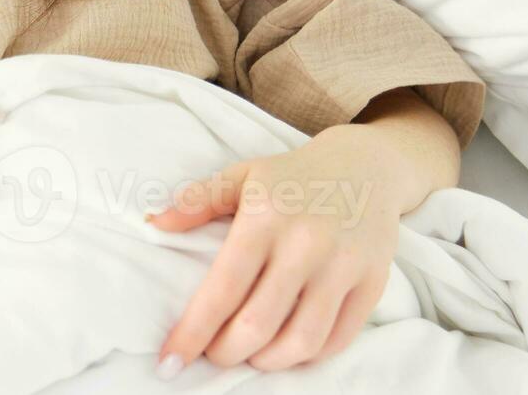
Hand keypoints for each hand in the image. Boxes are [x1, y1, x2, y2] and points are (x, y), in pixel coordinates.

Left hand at [145, 125, 415, 376]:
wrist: (367, 166)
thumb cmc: (292, 177)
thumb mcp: (242, 176)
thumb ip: (198, 200)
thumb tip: (155, 223)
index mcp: (267, 217)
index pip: (224, 287)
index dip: (193, 331)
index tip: (169, 360)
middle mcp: (307, 243)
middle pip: (258, 323)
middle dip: (226, 352)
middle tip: (214, 354)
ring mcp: (344, 265)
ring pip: (301, 340)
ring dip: (267, 361)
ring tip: (251, 354)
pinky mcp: (372, 282)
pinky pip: (338, 339)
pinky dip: (308, 356)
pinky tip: (287, 349)